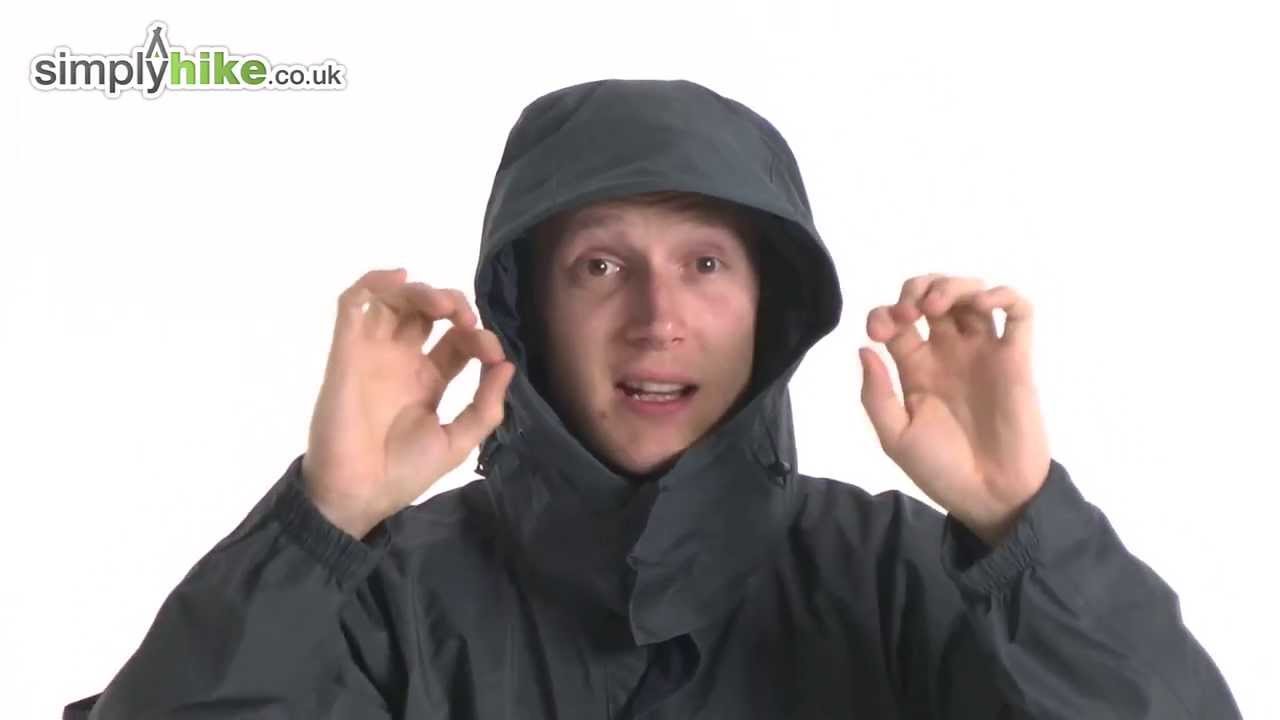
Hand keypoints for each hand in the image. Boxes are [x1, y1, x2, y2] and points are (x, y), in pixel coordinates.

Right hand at [301, 268, 515, 538]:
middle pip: (426, 312)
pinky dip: (373, 282)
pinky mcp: (347, 351)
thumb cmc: (403, 473)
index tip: (494, 355)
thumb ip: (485, 407)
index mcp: (428, 381)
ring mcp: (373, 353)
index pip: (457, 341)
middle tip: (467, 320)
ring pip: (394, 300)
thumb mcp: (457, 441)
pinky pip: (353, 304)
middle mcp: (401, 361)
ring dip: (422, 291)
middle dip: (452, 304)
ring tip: (444, 306)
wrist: (358, 493)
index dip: (479, 337)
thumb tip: (506, 366)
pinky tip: (399, 278)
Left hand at [858, 274, 1050, 546]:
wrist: (990, 497)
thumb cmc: (941, 470)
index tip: (881, 333)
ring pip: (972, 293)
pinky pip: (1019, 311)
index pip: (897, 319)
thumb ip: (876, 394)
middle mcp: (949, 353)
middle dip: (916, 290)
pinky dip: (1003, 295)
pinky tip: (983, 305)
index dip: (884, 314)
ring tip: (938, 306)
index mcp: (916, 368)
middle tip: (911, 313)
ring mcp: (983, 352)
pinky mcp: (1016, 358)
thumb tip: (865, 348)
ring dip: (953, 285)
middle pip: (932, 296)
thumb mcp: (895, 437)